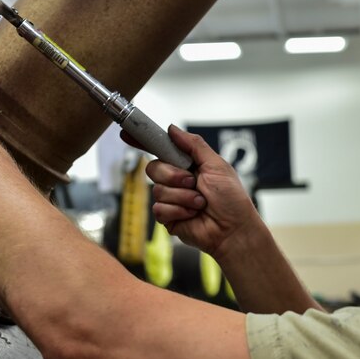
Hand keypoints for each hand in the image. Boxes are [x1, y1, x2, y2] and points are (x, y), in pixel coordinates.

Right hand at [128, 125, 260, 259]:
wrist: (233, 229)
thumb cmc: (231, 199)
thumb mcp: (217, 165)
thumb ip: (194, 145)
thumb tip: (172, 129)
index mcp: (187, 165)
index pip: (160, 150)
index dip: (142, 142)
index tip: (126, 133)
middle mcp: (176, 181)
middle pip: (153, 168)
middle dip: (173, 175)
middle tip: (193, 183)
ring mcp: (171, 199)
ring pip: (157, 190)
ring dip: (182, 196)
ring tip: (200, 203)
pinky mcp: (168, 218)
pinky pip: (159, 209)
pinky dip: (178, 211)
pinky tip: (192, 215)